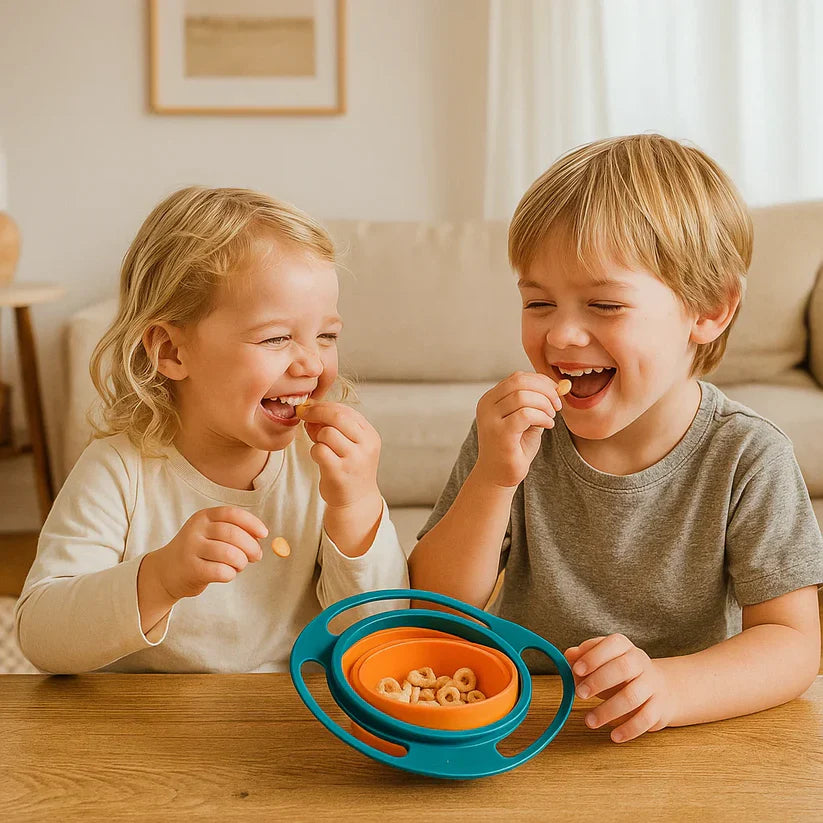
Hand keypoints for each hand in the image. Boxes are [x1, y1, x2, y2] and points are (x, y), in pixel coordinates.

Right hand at [151, 506, 266, 600]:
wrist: (165, 572)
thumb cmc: (198, 552)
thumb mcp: (211, 535)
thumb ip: (234, 532)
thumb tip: (261, 536)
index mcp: (204, 516)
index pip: (231, 514)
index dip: (251, 523)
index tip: (264, 534)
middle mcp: (195, 529)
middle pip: (232, 534)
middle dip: (251, 546)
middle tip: (256, 556)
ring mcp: (190, 549)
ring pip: (229, 553)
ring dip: (241, 562)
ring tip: (240, 566)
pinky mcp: (190, 569)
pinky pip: (220, 571)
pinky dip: (230, 574)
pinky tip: (227, 574)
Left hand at [298, 401, 381, 510]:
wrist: (356, 500)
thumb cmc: (350, 468)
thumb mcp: (352, 444)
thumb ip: (336, 426)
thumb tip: (310, 409)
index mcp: (370, 435)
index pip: (346, 410)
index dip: (324, 406)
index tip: (310, 407)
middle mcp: (366, 446)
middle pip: (337, 416)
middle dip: (316, 412)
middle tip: (303, 414)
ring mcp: (354, 459)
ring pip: (327, 433)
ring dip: (316, 436)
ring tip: (320, 446)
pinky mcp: (340, 472)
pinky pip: (319, 450)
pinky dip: (315, 452)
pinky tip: (319, 458)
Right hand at [474, 371, 563, 487]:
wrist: (498, 476)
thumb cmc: (514, 447)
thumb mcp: (526, 420)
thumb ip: (537, 403)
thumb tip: (560, 387)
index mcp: (490, 399)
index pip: (517, 377)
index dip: (541, 381)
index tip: (556, 393)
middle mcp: (486, 406)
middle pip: (519, 382)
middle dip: (545, 390)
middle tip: (557, 405)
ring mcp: (490, 419)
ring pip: (523, 396)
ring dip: (544, 405)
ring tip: (550, 418)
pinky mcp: (500, 433)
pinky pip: (526, 414)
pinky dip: (542, 417)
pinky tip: (547, 425)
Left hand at [565, 634, 675, 742]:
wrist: (660, 687)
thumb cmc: (620, 673)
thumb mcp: (602, 661)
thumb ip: (583, 657)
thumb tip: (569, 655)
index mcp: (624, 647)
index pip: (612, 644)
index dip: (594, 656)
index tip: (576, 670)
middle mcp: (640, 662)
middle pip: (623, 668)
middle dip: (598, 681)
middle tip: (579, 694)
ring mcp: (652, 685)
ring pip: (632, 696)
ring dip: (608, 710)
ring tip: (589, 721)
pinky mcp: (659, 707)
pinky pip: (645, 719)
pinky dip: (629, 729)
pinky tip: (614, 736)